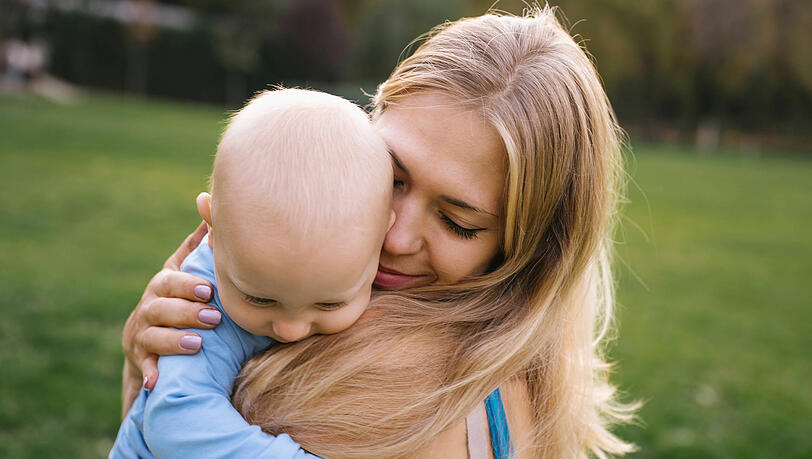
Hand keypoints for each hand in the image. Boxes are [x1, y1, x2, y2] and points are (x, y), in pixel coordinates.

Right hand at [122, 222, 219, 399]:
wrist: (155, 341)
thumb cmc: (183, 298)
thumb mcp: (188, 272)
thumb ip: (200, 245)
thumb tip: (211, 204)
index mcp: (164, 284)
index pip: (171, 281)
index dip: (187, 285)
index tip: (209, 290)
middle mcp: (148, 306)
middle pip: (161, 307)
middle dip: (187, 312)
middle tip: (213, 318)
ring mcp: (141, 334)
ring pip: (153, 336)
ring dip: (174, 340)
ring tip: (198, 345)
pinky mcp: (140, 359)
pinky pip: (143, 367)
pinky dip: (150, 373)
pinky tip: (158, 381)